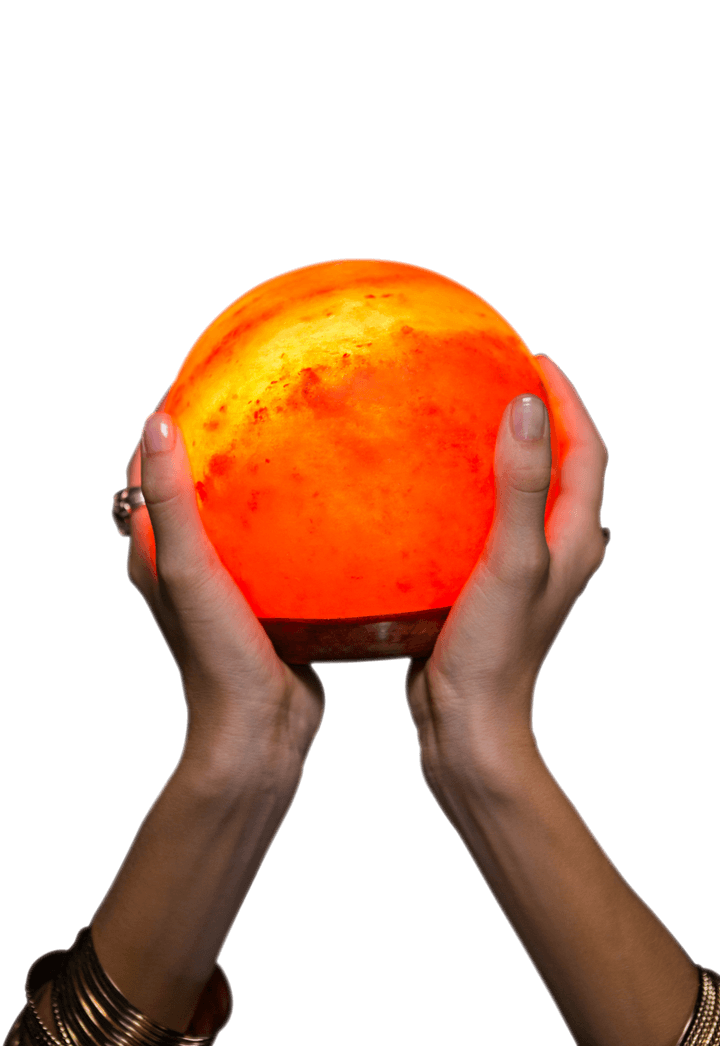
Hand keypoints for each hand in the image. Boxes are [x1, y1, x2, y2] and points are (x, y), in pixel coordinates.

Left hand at [124, 388, 325, 778]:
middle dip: (219, 441)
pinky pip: (278, 543)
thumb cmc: (216, 655)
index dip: (167, 422)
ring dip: (258, 479)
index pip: (146, 469)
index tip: (205, 378)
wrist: (262, 729)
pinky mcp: (268, 598)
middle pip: (195, 484)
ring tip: (298, 438)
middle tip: (261, 401)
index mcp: (153, 553)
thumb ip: (173, 499)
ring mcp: (228, 581)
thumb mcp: (188, 568)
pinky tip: (328, 504)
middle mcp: (185, 562)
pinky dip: (291, 518)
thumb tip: (157, 422)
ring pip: (240, 513)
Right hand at [404, 354, 608, 772]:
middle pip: (561, 466)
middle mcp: (559, 549)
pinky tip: (428, 490)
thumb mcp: (512, 560)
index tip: (535, 359)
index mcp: (576, 538)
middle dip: (540, 419)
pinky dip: (469, 493)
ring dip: (504, 455)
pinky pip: (485, 522)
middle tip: (496, 382)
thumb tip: (526, 406)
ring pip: (522, 494)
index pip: (588, 451)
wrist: (467, 722)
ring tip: (461, 421)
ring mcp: (524, 568)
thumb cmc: (495, 651)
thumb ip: (521, 484)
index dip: (568, 401)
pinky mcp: (487, 584)